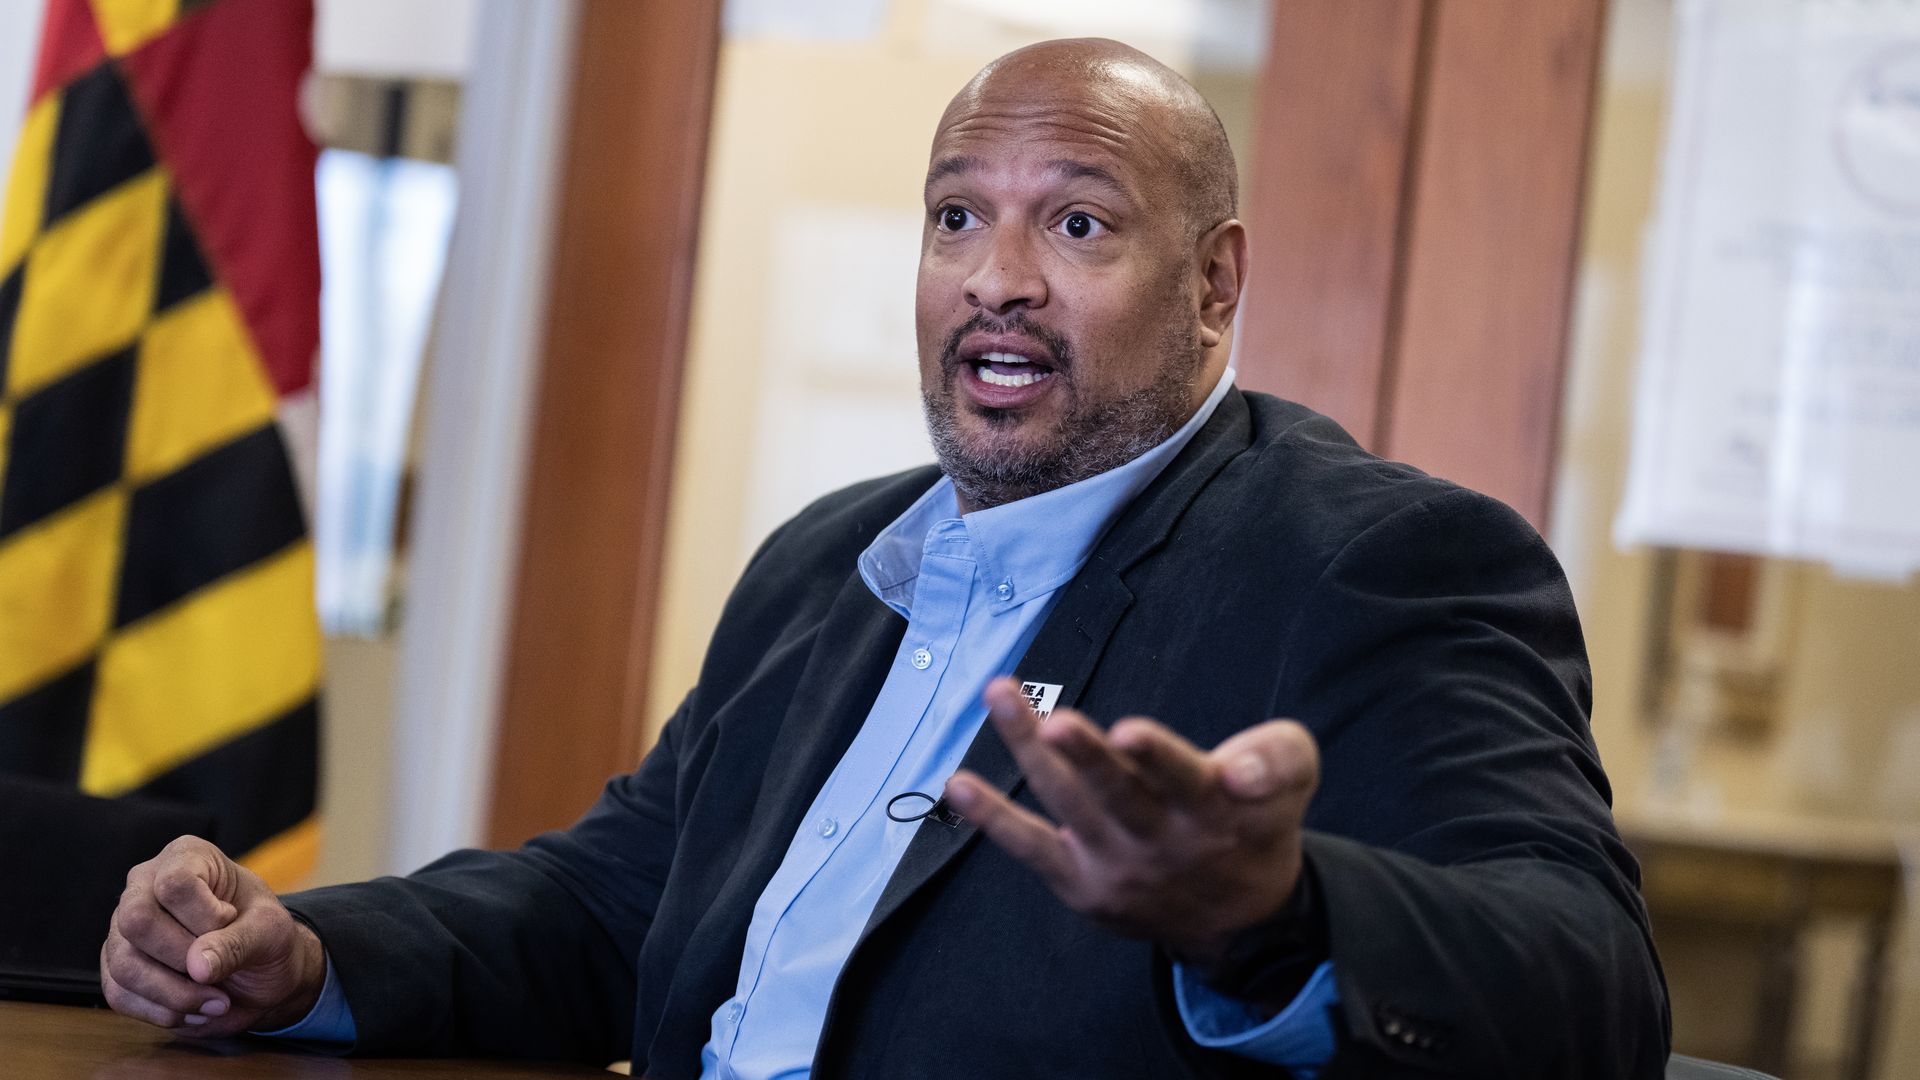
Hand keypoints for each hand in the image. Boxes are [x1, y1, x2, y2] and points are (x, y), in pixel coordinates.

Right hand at [100, 835, 325, 1036]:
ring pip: (124, 964)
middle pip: (136, 921)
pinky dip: (162, 1011)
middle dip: (182, 959)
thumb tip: (197, 966)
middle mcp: (145, 884)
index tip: (232, 922)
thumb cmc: (266, 937)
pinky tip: (194, 1010)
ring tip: (217, 1001)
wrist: (259, 972)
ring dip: (175, 995)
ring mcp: (123, 926)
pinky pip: (119, 994)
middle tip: (219, 975)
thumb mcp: (270, 934)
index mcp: (187, 857)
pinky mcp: (115, 965)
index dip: (205, 917)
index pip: (175, 884)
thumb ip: (238, 943)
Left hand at [943, 678, 1318, 965]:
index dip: (1158, 758)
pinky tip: (959, 784)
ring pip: (1069, 804)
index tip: (1132, 733)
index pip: (1184, 779)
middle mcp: (1161, 840)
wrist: (1240, 920)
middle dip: (1086, 757)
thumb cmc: (1255, 822)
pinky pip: (1032, 848)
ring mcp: (1116, 865)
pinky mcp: (1081, 883)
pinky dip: (993, 818)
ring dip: (1030, 752)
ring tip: (1002, 699)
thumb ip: (1276, 758)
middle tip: (1056, 723)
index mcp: (1214, 810)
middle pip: (1118, 795)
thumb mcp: (1293, 778)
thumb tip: (1236, 769)